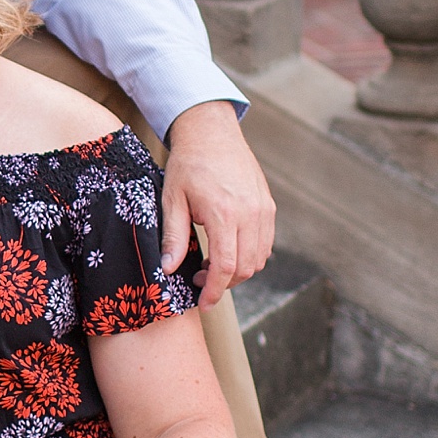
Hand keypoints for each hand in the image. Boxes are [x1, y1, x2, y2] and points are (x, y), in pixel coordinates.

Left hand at [161, 101, 275, 308]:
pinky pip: (265, 243)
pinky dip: (250, 255)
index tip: (204, 303)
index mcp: (224, 212)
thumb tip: (168, 269)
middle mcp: (250, 213)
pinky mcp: (268, 206)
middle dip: (224, 283)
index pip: (226, 266)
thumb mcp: (172, 199)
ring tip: (212, 264)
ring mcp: (264, 209)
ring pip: (259, 259)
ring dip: (238, 271)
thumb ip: (173, 237)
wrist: (211, 133)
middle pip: (245, 267)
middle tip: (200, 279)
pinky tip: (228, 249)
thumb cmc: (188, 164)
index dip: (216, 291)